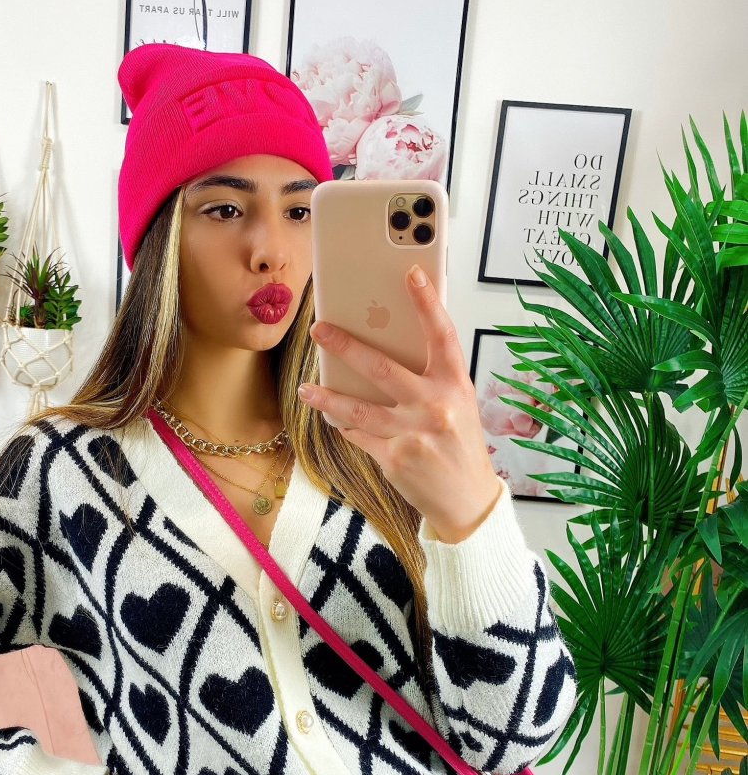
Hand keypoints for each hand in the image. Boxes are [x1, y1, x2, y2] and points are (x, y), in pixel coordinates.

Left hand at [300, 264, 502, 542]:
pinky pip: (359, 435)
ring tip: (306, 389)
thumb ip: (431, 378)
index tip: (411, 274)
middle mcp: (435, 406)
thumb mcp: (458, 405)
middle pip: (382, 368)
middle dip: (346, 346)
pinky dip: (343, 425)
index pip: (442, 335)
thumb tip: (390, 346)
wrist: (468, 500)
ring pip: (358, 408)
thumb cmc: (460, 446)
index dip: (427, 303)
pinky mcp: (395, 458)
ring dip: (327, 397)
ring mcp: (413, 434)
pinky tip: (330, 417)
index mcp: (455, 386)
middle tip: (320, 329)